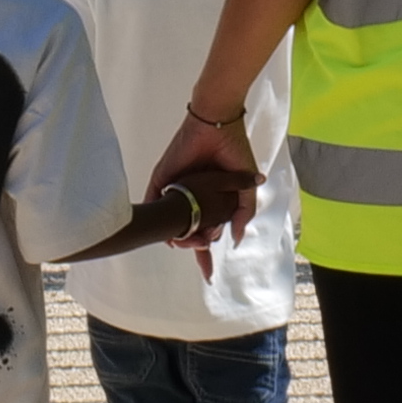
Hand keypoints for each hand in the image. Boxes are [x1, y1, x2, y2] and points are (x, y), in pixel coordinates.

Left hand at [143, 113, 258, 249]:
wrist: (217, 126)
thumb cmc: (234, 149)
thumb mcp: (246, 186)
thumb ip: (244, 213)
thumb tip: (235, 240)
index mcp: (210, 199)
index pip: (206, 232)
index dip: (206, 255)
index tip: (209, 276)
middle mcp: (192, 197)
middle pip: (190, 232)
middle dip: (196, 247)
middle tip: (204, 246)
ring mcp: (176, 189)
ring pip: (173, 224)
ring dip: (181, 238)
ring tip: (190, 242)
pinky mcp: (161, 180)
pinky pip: (155, 206)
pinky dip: (161, 224)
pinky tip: (170, 235)